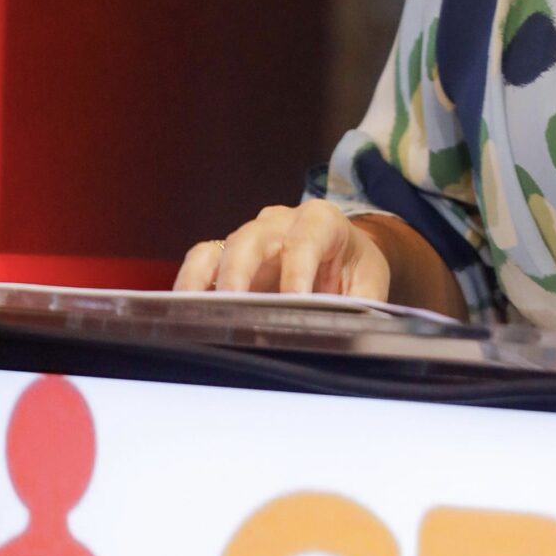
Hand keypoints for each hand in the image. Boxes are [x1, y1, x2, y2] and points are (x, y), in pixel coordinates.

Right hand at [173, 200, 390, 299]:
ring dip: (205, 282)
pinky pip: (202, 262)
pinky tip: (185, 315)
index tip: (293, 301)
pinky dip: (191, 285)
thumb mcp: (369, 283)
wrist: (346, 256)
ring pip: (220, 250)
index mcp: (321, 221)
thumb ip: (360, 304)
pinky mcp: (229, 256)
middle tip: (232, 306)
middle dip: (239, 273)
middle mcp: (280, 223)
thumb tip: (348, 334)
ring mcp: (251, 236)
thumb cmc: (356, 269)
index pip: (306, 240)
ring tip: (194, 316)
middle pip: (251, 239)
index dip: (297, 270)